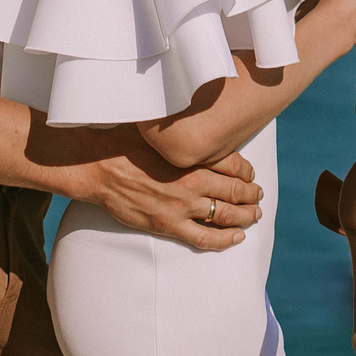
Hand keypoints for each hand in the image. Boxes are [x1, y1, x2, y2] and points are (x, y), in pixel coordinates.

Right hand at [80, 137, 263, 251]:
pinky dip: (225, 239)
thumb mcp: (157, 129)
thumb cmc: (123, 143)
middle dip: (251, 195)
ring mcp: (182, 205)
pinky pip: (205, 237)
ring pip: (226, 215)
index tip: (250, 174)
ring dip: (245, 217)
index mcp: (191, 156)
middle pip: (235, 191)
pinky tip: (236, 237)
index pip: (233, 165)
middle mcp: (192, 181)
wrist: (98, 166)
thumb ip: (180, 132)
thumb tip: (190, 115)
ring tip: (253, 217)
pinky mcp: (169, 225)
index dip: (247, 172)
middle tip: (258, 197)